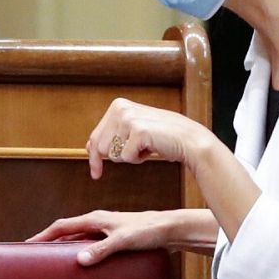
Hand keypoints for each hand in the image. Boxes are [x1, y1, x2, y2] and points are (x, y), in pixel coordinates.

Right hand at [27, 209, 178, 265]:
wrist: (170, 229)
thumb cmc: (148, 231)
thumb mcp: (123, 241)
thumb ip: (101, 250)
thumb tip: (79, 260)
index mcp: (95, 219)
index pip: (62, 226)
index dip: (43, 235)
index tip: (27, 244)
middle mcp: (98, 222)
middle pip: (67, 232)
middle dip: (50, 242)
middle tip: (35, 257)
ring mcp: (106, 230)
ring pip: (78, 239)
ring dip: (65, 249)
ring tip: (53, 264)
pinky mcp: (114, 239)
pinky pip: (90, 245)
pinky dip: (80, 253)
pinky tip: (82, 265)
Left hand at [86, 98, 214, 179]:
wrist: (189, 140)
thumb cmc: (161, 137)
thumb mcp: (133, 132)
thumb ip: (112, 135)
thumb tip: (89, 146)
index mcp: (118, 105)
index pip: (95, 137)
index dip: (94, 158)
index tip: (96, 173)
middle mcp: (120, 108)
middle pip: (100, 148)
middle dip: (115, 158)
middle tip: (137, 152)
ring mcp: (128, 118)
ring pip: (112, 154)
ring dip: (129, 156)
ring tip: (146, 146)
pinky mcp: (138, 130)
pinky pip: (126, 158)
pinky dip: (139, 159)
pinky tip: (152, 148)